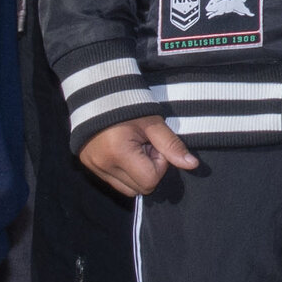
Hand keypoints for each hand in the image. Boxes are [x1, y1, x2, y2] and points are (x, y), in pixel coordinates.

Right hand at [79, 115, 201, 196]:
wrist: (97, 92)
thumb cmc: (129, 105)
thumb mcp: (153, 123)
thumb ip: (172, 145)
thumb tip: (193, 165)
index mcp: (118, 153)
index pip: (150, 180)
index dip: (159, 164)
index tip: (154, 145)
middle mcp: (103, 164)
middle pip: (139, 189)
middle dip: (148, 170)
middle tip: (145, 146)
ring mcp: (94, 167)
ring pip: (127, 189)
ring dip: (136, 173)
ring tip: (134, 148)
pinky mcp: (89, 166)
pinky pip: (114, 182)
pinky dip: (124, 172)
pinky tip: (123, 151)